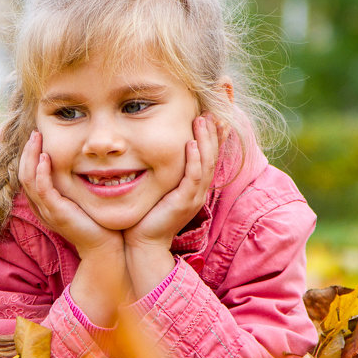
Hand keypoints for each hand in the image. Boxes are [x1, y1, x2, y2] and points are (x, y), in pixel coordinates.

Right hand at [18, 131, 123, 256]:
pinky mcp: (56, 213)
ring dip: (31, 156)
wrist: (103, 247)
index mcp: (43, 203)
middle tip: (35, 133)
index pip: (27, 175)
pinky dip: (41, 171)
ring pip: (28, 179)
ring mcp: (46, 211)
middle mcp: (40, 207)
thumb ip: (72, 184)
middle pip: (23, 174)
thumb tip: (80, 162)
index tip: (37, 138)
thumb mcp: (79, 199)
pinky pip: (42, 189)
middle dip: (27, 152)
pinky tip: (46, 157)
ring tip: (37, 138)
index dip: (28, 156)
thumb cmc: (95, 222)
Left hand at [124, 114, 221, 251]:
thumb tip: (153, 153)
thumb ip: (163, 173)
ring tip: (203, 119)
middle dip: (213, 133)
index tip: (213, 117)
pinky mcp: (183, 202)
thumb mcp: (159, 190)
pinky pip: (192, 177)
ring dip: (205, 140)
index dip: (213, 137)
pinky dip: (194, 160)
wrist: (144, 244)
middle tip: (213, 112)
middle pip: (212, 157)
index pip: (208, 157)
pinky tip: (191, 143)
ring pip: (206, 164)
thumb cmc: (147, 217)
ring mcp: (193, 197)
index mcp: (194, 187)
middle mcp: (197, 191)